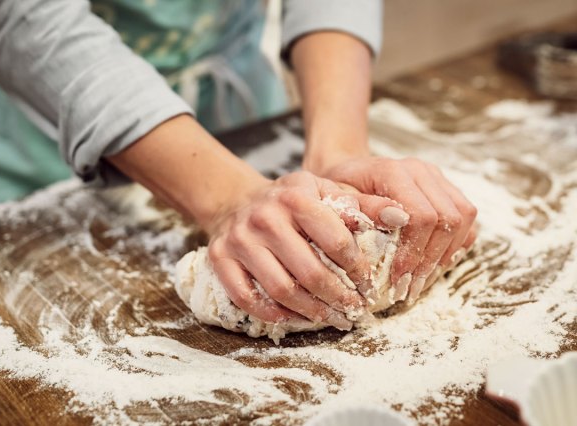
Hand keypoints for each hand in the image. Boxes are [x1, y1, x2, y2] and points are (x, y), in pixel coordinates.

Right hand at [204, 171, 406, 326]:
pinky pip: (247, 298)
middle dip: (338, 298)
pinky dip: (274, 314)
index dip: (358, 269)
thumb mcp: (326, 191)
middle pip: (310, 272)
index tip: (369, 286)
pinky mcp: (221, 258)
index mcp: (296, 196)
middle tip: (355, 311)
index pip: (336, 240)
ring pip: (280, 289)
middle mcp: (265, 217)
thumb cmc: (291, 201)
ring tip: (332, 318)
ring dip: (311, 312)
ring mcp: (240, 239)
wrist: (238, 200)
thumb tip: (402, 217)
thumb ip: (363, 204)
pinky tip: (295, 318)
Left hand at [317, 156, 477, 302]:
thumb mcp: (338, 201)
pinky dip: (456, 244)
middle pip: (447, 218)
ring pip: (464, 217)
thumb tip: (396, 221)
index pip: (422, 216)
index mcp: (393, 171)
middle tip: (410, 288)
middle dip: (431, 260)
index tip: (398, 280)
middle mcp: (421, 171)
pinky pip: (466, 217)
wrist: (348, 173)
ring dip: (446, 255)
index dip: (414, 252)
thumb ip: (363, 209)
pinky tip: (434, 265)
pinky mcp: (445, 187)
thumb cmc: (338, 191)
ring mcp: (436, 177)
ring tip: (422, 281)